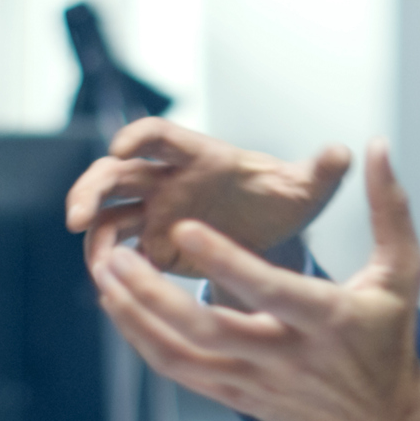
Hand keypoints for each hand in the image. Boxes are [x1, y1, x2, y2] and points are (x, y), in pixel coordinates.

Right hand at [67, 117, 350, 276]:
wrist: (276, 234)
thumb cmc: (286, 200)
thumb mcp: (307, 189)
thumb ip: (321, 171)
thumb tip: (344, 152)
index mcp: (203, 157)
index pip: (161, 136)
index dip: (139, 137)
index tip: (123, 147)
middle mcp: (170, 180)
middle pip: (116, 173)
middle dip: (91, 188)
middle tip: (76, 216)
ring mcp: (156, 211)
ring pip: (107, 212)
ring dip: (90, 230)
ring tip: (95, 263)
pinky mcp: (153, 245)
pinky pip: (119, 250)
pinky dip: (109, 263)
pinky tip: (110, 284)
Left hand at [90, 139, 419, 420]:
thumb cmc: (390, 338)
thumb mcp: (402, 271)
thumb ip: (388, 208)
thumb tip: (375, 147)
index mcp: (329, 319)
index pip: (271, 290)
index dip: (226, 262)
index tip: (184, 228)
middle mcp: (288, 356)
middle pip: (209, 330)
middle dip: (155, 295)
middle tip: (117, 255)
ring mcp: (258, 382)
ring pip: (183, 355)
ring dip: (137, 316)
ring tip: (108, 274)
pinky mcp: (239, 398)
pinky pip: (181, 372)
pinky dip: (145, 341)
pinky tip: (122, 309)